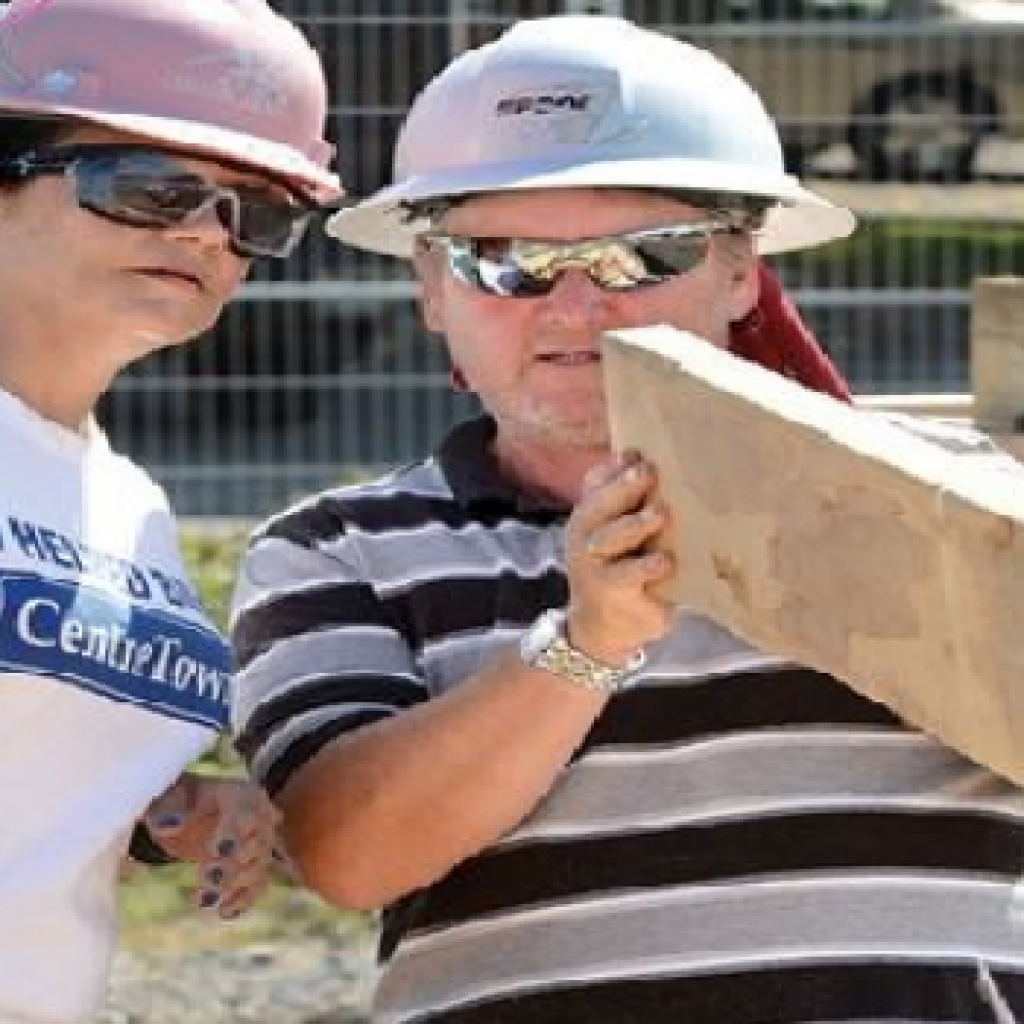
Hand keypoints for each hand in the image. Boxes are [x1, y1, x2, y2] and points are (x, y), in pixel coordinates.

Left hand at [144, 774, 279, 918]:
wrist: (190, 812)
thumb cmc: (181, 802)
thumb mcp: (169, 800)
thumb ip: (168, 811)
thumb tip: (168, 827)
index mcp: (241, 795)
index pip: (245, 813)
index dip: (233, 833)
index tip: (215, 852)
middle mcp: (259, 817)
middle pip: (257, 843)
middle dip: (232, 865)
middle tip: (206, 880)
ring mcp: (260, 843)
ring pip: (260, 866)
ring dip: (235, 886)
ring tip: (203, 901)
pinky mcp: (254, 867)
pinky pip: (259, 885)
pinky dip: (244, 900)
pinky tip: (223, 913)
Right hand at [564, 450, 674, 665]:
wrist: (601, 628)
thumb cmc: (620, 569)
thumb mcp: (619, 535)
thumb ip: (629, 505)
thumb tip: (651, 463)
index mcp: (589, 515)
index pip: (595, 483)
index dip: (614, 468)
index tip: (637, 453)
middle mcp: (585, 537)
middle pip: (599, 506)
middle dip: (623, 487)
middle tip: (648, 472)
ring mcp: (595, 566)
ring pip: (610, 538)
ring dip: (635, 524)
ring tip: (660, 513)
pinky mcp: (611, 592)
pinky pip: (627, 577)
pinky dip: (646, 567)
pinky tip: (665, 561)